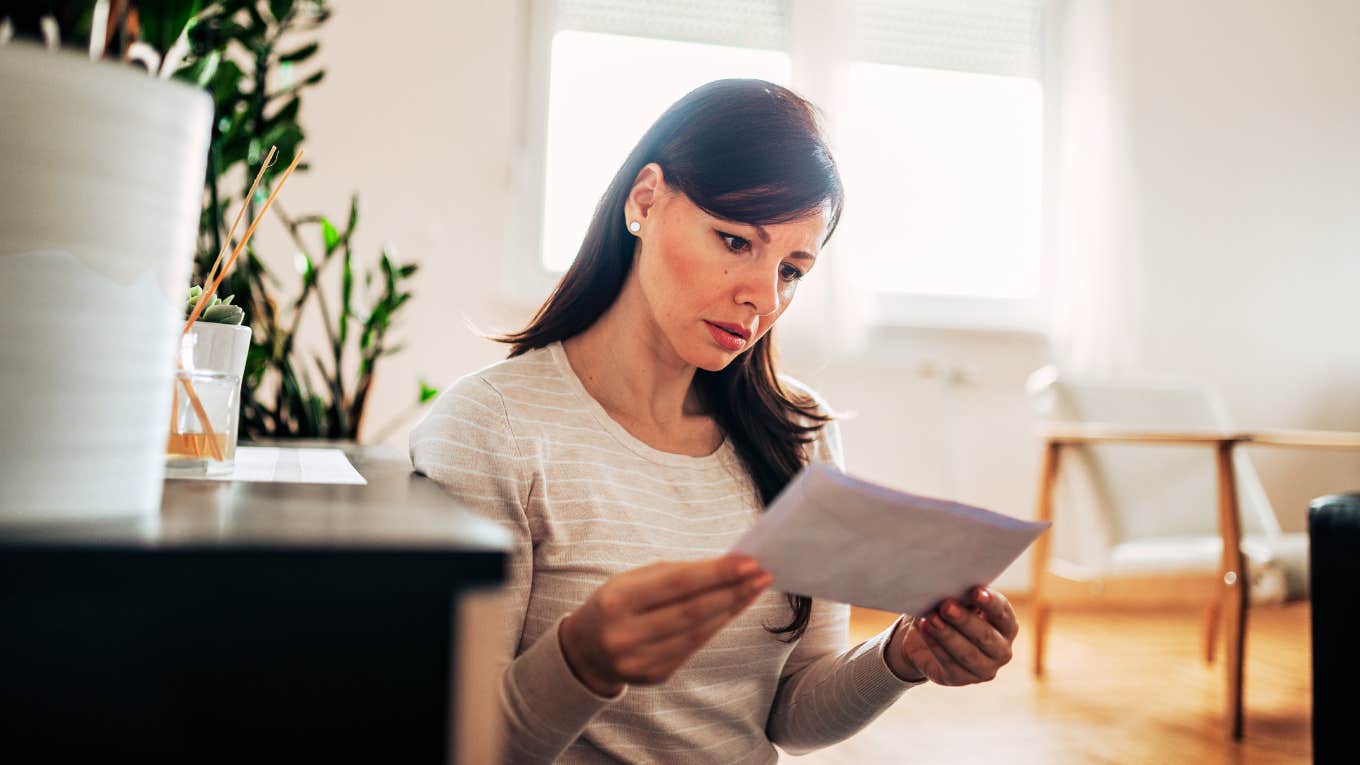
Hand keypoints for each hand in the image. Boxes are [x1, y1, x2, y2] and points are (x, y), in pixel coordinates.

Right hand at [559, 554, 772, 695]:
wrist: (585, 650)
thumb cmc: (615, 604)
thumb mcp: (632, 580)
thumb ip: (675, 573)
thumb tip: (727, 568)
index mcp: (617, 601)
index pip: (677, 584)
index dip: (717, 573)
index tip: (749, 562)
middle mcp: (625, 634)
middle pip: (692, 611)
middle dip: (732, 591)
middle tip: (762, 575)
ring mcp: (639, 661)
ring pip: (697, 633)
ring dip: (731, 609)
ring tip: (754, 590)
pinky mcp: (653, 676)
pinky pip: (693, 649)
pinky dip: (716, 627)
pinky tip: (732, 610)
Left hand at [887, 586, 1017, 685]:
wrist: (928, 638)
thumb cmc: (950, 613)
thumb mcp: (958, 601)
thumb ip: (962, 596)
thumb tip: (950, 583)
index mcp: (1007, 626)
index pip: (1003, 614)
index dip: (990, 603)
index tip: (975, 591)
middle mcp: (1002, 650)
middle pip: (985, 636)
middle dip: (965, 620)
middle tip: (946, 605)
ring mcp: (984, 669)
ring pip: (967, 653)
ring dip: (947, 634)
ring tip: (930, 617)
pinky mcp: (961, 679)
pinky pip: (949, 663)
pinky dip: (935, 645)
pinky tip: (924, 629)